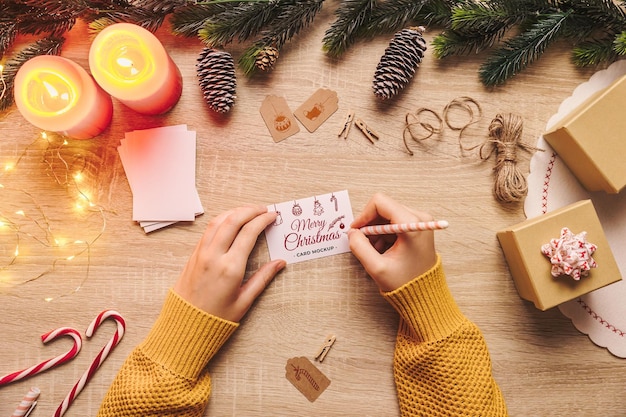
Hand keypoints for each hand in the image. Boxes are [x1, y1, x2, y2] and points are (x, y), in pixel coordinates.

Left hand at [173, 205, 285, 321]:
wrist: (185, 326)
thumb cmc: (216, 318)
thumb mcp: (244, 301)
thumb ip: (263, 278)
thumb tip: (280, 263)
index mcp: (230, 268)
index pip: (249, 232)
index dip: (263, 220)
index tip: (272, 216)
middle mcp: (214, 256)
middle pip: (233, 220)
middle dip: (250, 210)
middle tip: (263, 209)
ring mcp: (202, 253)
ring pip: (219, 221)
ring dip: (235, 211)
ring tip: (249, 211)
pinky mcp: (194, 255)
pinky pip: (209, 230)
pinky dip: (223, 220)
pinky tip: (231, 221)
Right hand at [348, 193, 436, 291]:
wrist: (425, 293)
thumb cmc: (406, 283)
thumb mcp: (377, 267)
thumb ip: (360, 247)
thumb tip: (352, 233)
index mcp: (412, 224)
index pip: (380, 203)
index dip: (364, 215)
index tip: (356, 231)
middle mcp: (419, 217)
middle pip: (384, 207)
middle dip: (370, 225)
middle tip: (364, 243)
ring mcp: (420, 221)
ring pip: (387, 215)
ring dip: (376, 231)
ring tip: (376, 250)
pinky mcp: (418, 226)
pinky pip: (394, 222)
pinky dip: (384, 234)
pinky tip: (384, 249)